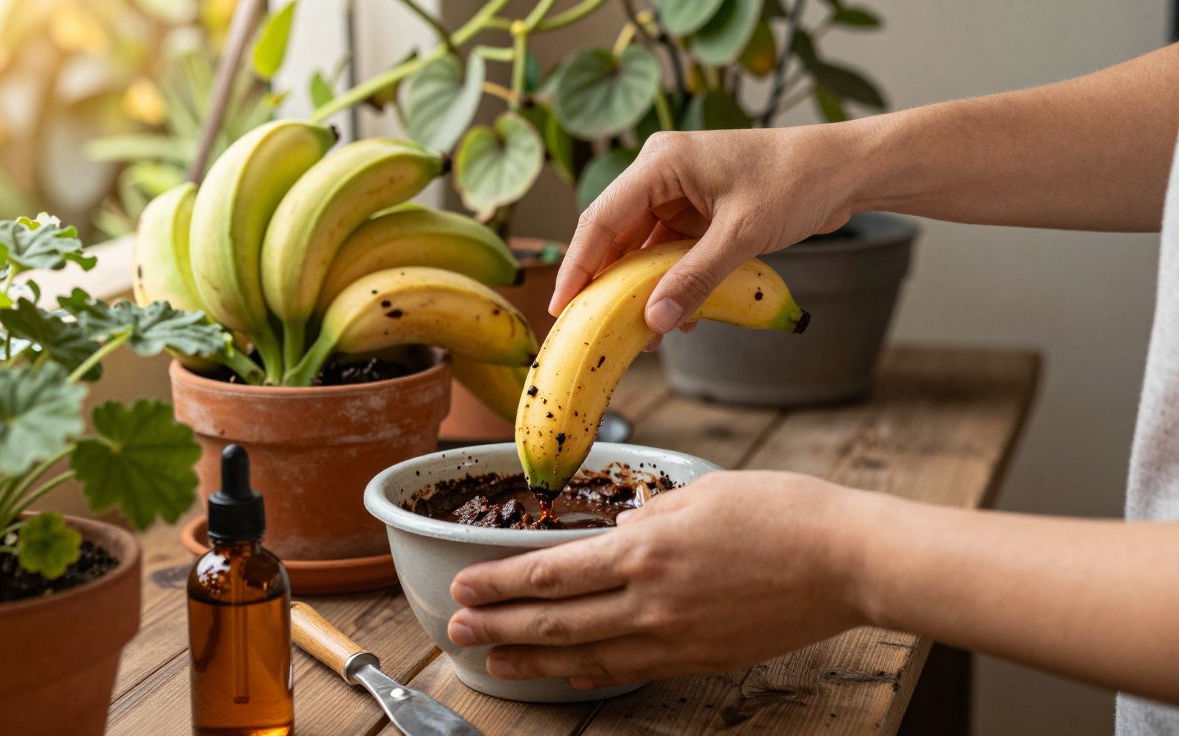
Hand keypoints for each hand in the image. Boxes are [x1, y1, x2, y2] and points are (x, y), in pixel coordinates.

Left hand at [446, 471, 876, 688]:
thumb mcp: (703, 492)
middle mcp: (651, 600)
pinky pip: (633, 669)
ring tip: (495, 663)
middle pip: (556, 621)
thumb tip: (619, 537)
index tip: (464, 588)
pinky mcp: (702, 658)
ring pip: (587, 655)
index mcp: (647, 550)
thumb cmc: (782, 512)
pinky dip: (593, 673)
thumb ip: (651, 517)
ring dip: (533, 660)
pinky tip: (570, 674)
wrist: (848, 561)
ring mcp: (676, 636)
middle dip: (500, 628)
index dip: (501, 583)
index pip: (552, 572)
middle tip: (457, 634)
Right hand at [552, 126, 863, 334]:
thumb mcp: (741, 235)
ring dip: (641, 290)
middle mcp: (661, 173)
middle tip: (588, 328)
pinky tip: (675, 319)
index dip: (578, 266)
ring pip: (641, 249)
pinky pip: (669, 253)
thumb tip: (653, 321)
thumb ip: (694, 279)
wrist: (845, 170)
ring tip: (638, 335)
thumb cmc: (797, 183)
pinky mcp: (698, 211)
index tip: (561, 307)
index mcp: (661, 162)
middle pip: (614, 234)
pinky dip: (670, 283)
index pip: (602, 219)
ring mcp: (679, 192)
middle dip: (606, 283)